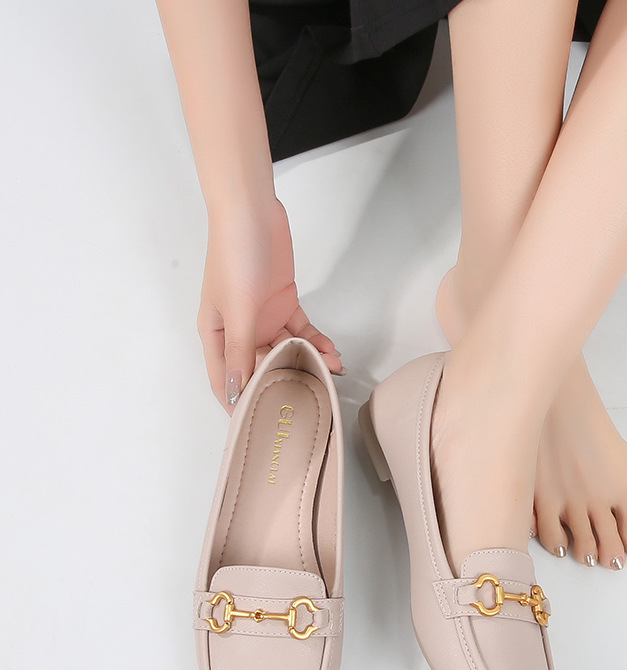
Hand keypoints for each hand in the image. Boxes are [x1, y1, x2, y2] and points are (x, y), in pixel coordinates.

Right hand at [197, 196, 342, 413]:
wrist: (253, 211)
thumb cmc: (234, 256)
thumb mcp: (238, 309)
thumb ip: (242, 352)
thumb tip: (236, 392)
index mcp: (217, 335)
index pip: (226, 380)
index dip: (241, 403)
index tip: (261, 426)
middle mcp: (239, 331)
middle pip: (261, 367)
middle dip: (286, 382)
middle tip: (311, 398)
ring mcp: (262, 317)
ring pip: (286, 350)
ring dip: (309, 360)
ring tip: (334, 371)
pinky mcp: (283, 303)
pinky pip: (301, 331)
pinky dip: (316, 340)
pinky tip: (332, 351)